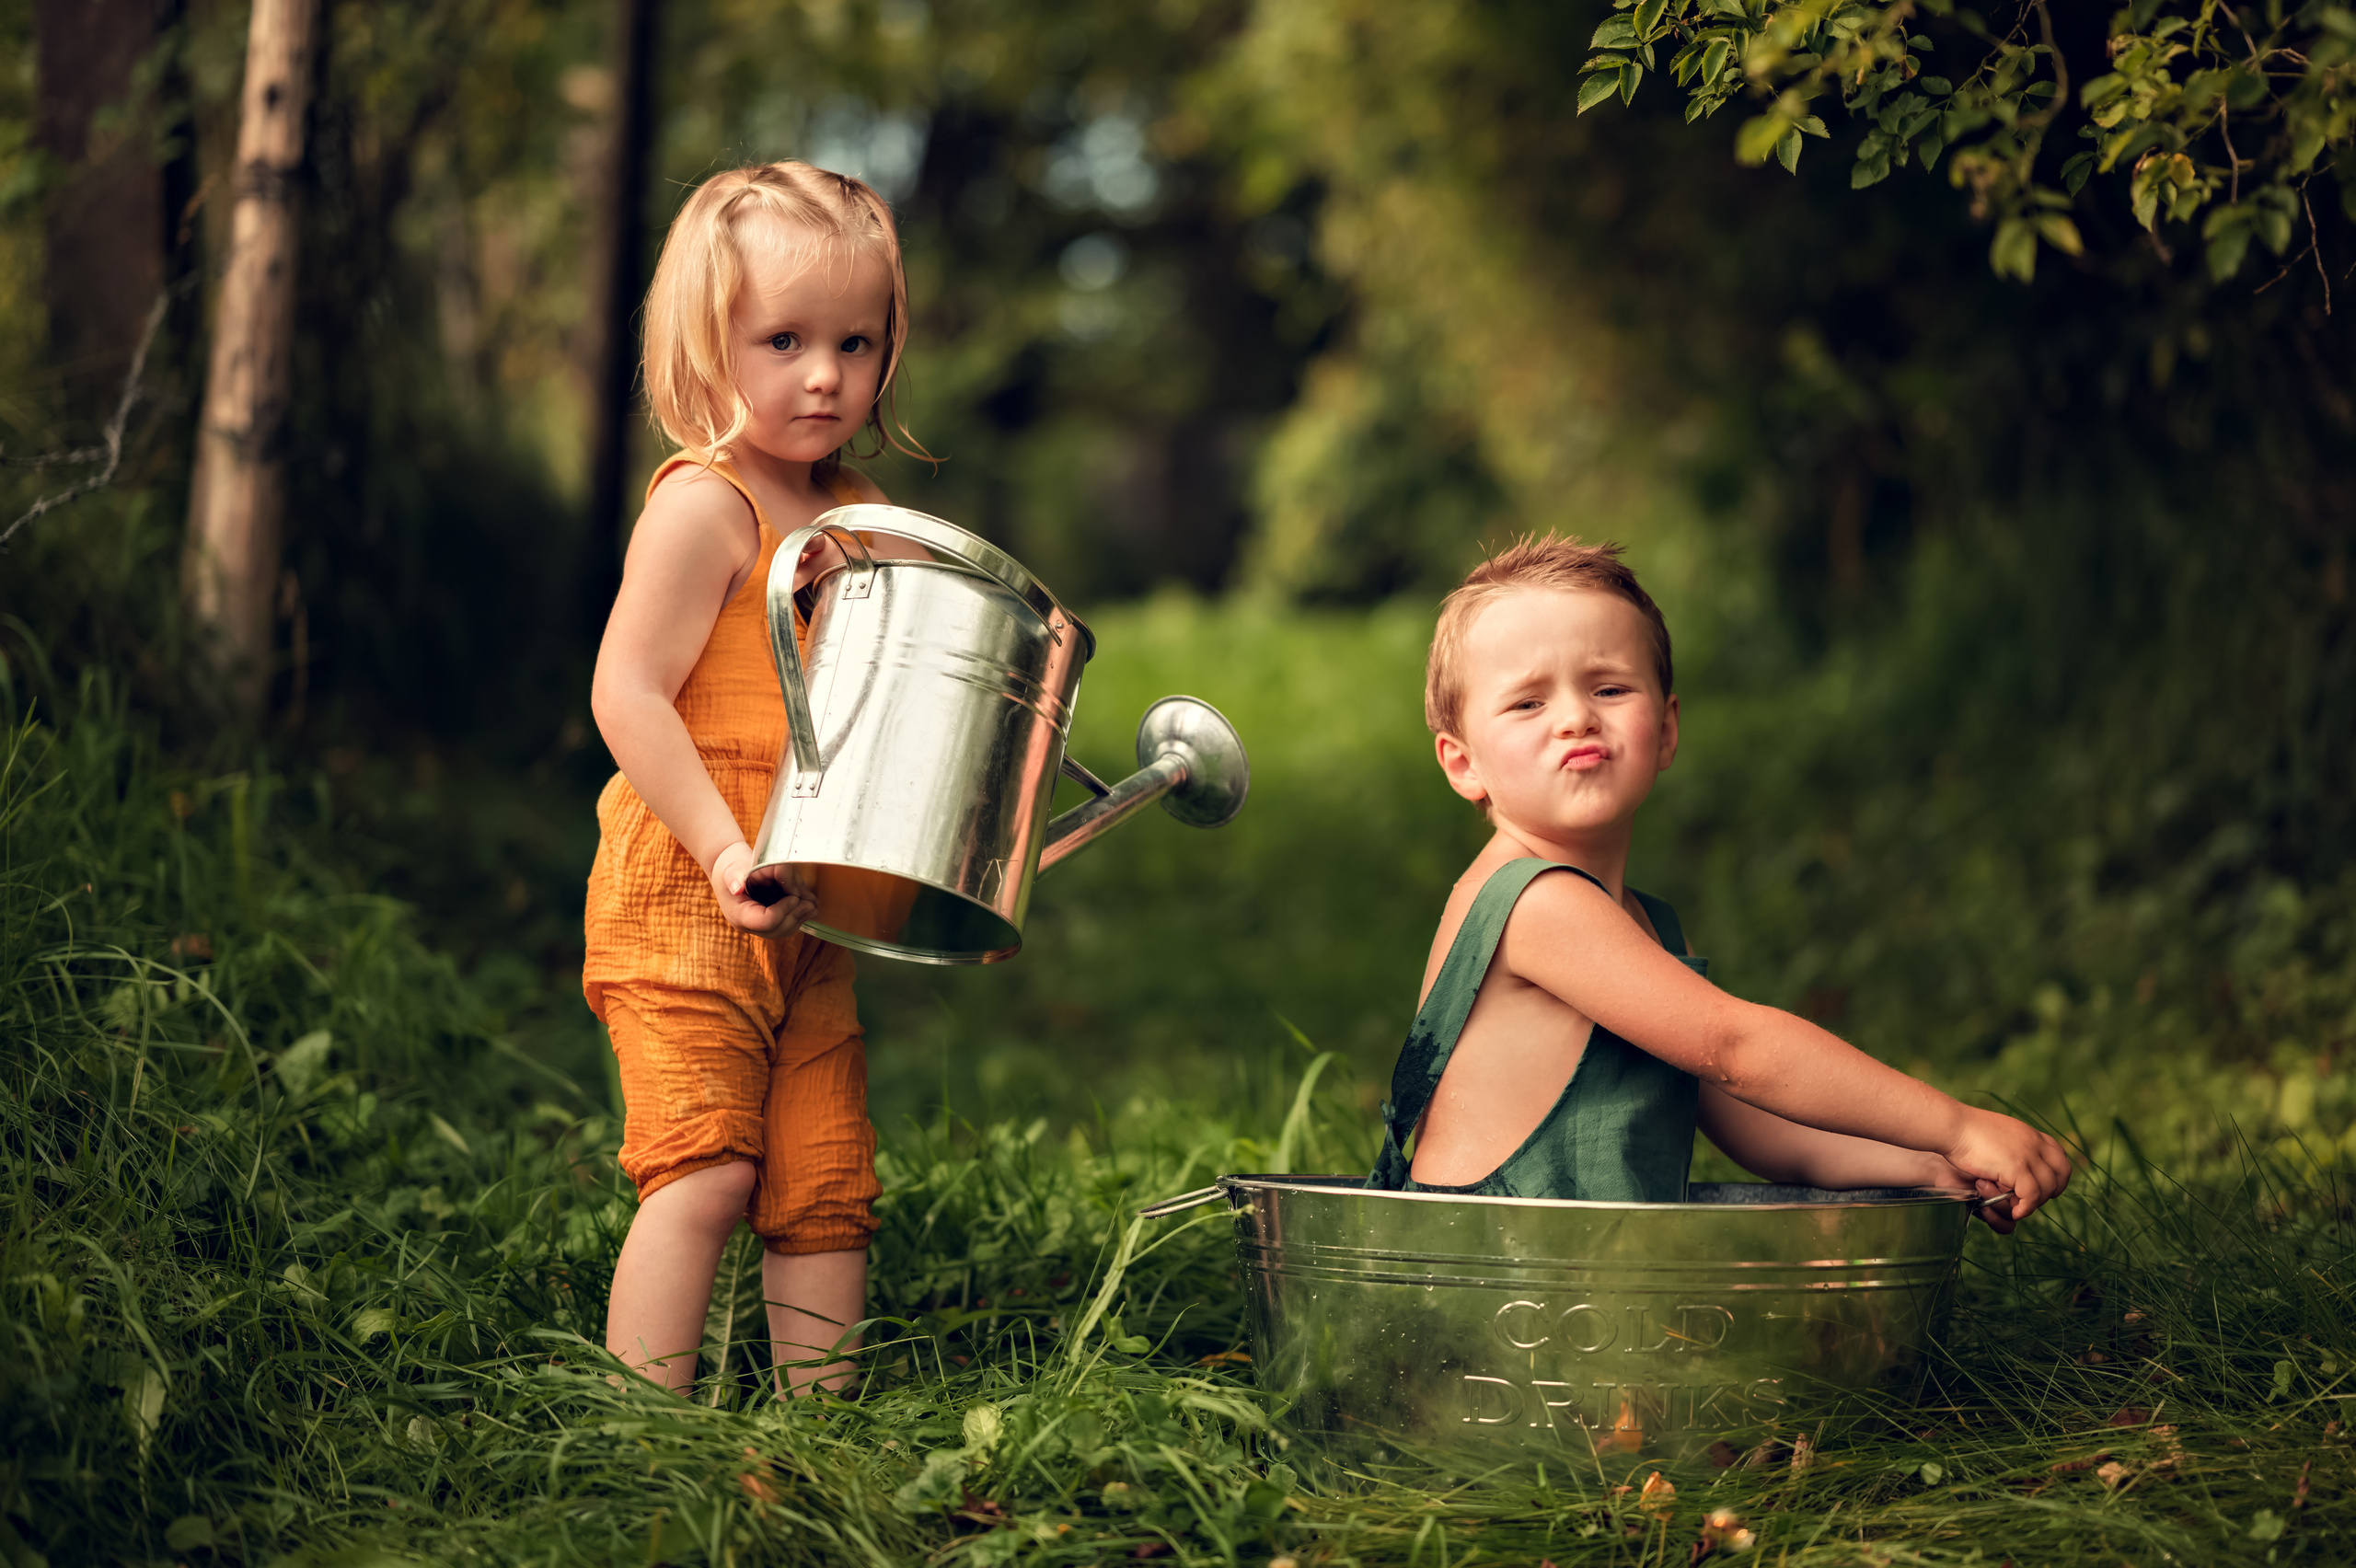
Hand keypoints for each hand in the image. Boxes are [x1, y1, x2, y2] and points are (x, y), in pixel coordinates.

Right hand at [707, 841, 815, 936]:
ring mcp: (757, 924)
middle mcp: (747, 924)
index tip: (794, 897)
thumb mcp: (731, 868)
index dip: (782, 911)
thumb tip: (737, 888)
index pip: (765, 922)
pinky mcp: (766, 918)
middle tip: (810, 905)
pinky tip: (808, 906)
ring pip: (782, 930)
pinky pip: (783, 925)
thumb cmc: (729, 864)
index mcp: (739, 914)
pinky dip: (796, 916)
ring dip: (799, 919)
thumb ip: (734, 877)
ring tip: (812, 907)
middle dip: (794, 917)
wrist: (727, 866)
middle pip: (776, 930)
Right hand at [1941, 1108, 2072, 1231]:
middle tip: (2030, 1200)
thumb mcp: (1998, 1134)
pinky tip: (2017, 1212)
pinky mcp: (2018, 1168)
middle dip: (2051, 1191)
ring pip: (2048, 1188)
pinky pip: (2032, 1196)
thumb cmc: (1964, 1131)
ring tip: (2017, 1207)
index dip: (2056, 1175)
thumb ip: (2011, 1147)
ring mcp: (2028, 1155)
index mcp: (2030, 1134)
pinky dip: (2026, 1208)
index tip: (2043, 1185)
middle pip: (2062, 1173)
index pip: (2059, 1156)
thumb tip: (2013, 1164)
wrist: (1952, 1126)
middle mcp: (2035, 1143)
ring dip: (2034, 1202)